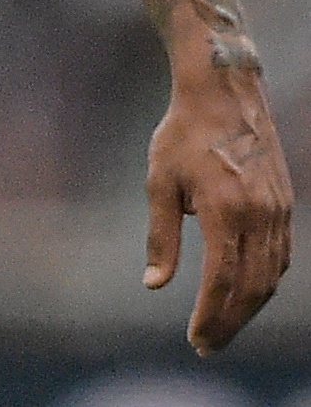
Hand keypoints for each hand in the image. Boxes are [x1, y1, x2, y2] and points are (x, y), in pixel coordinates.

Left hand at [144, 63, 292, 353]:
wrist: (224, 92)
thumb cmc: (183, 133)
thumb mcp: (160, 180)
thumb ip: (161, 236)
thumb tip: (154, 285)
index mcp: (225, 210)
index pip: (222, 280)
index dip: (211, 315)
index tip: (196, 339)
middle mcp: (259, 216)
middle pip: (252, 288)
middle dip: (230, 322)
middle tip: (208, 346)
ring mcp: (278, 212)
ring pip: (270, 277)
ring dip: (249, 309)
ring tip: (223, 326)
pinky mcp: (285, 205)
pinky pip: (281, 257)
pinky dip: (265, 283)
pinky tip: (247, 294)